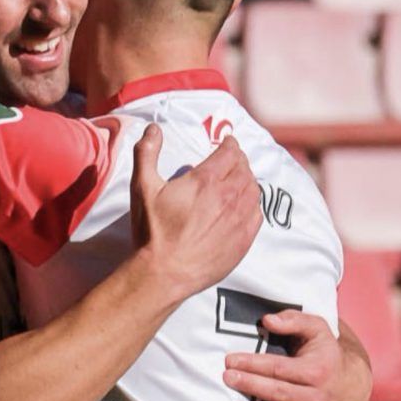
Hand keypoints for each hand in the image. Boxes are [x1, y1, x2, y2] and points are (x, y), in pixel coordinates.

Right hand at [130, 124, 261, 300]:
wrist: (165, 272)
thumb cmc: (152, 231)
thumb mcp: (142, 188)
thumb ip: (147, 153)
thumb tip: (153, 128)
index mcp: (205, 181)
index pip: (230, 152)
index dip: (230, 144)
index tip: (228, 142)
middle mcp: (228, 197)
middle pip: (244, 169)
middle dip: (239, 160)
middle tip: (232, 159)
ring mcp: (239, 219)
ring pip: (254, 190)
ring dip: (248, 180)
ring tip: (239, 179)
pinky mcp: (243, 240)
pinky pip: (257, 214)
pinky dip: (253, 203)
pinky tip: (244, 205)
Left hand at [223, 311, 371, 400]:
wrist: (354, 388)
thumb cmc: (326, 354)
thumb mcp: (316, 328)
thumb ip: (292, 320)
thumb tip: (267, 320)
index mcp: (318, 371)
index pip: (279, 368)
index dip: (252, 364)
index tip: (230, 360)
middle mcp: (321, 398)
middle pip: (278, 393)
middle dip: (250, 386)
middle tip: (226, 379)